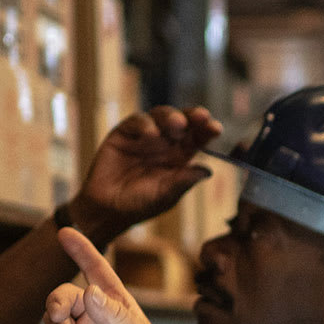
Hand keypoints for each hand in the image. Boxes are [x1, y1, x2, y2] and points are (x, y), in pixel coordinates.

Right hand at [38, 228, 165, 323]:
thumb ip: (116, 316)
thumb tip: (90, 291)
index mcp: (118, 309)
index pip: (99, 274)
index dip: (83, 252)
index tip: (66, 231)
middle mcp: (95, 319)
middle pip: (64, 294)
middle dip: (59, 302)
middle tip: (63, 316)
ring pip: (51, 318)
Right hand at [70, 105, 220, 234]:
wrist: (107, 208)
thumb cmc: (140, 204)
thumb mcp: (166, 195)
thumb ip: (184, 181)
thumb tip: (208, 170)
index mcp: (180, 157)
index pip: (198, 138)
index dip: (207, 130)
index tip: (216, 129)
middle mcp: (165, 143)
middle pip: (183, 121)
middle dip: (193, 116)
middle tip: (201, 116)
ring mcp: (145, 136)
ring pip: (162, 115)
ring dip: (171, 116)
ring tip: (177, 124)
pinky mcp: (124, 133)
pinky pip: (137, 121)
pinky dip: (145, 124)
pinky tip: (150, 134)